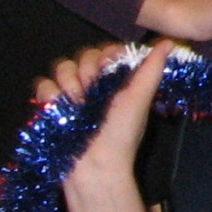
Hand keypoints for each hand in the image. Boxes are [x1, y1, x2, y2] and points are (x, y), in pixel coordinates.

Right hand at [36, 40, 169, 207]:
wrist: (94, 169)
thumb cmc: (121, 136)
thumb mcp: (139, 100)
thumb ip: (151, 70)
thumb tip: (167, 42)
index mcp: (116, 81)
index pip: (106, 50)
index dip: (106, 55)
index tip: (109, 67)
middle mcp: (94, 85)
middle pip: (83, 56)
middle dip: (88, 72)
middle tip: (93, 93)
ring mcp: (71, 95)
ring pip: (62, 67)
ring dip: (70, 85)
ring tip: (79, 106)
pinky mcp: (51, 107)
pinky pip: (43, 85)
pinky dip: (50, 95)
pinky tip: (62, 110)